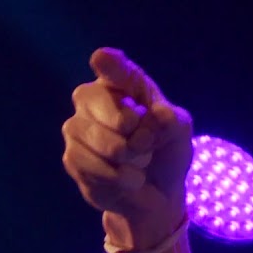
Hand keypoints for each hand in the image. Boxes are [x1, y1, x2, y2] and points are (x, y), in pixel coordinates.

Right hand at [62, 48, 193, 249]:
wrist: (159, 191)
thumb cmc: (167, 150)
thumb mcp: (180, 132)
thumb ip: (172, 120)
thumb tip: (157, 114)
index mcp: (120, 83)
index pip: (112, 66)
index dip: (109, 65)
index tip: (102, 60)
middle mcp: (90, 99)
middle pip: (99, 103)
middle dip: (134, 132)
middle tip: (146, 144)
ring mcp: (76, 128)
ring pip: (102, 142)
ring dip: (132, 159)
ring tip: (140, 163)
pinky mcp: (72, 158)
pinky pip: (95, 168)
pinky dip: (120, 178)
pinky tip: (128, 179)